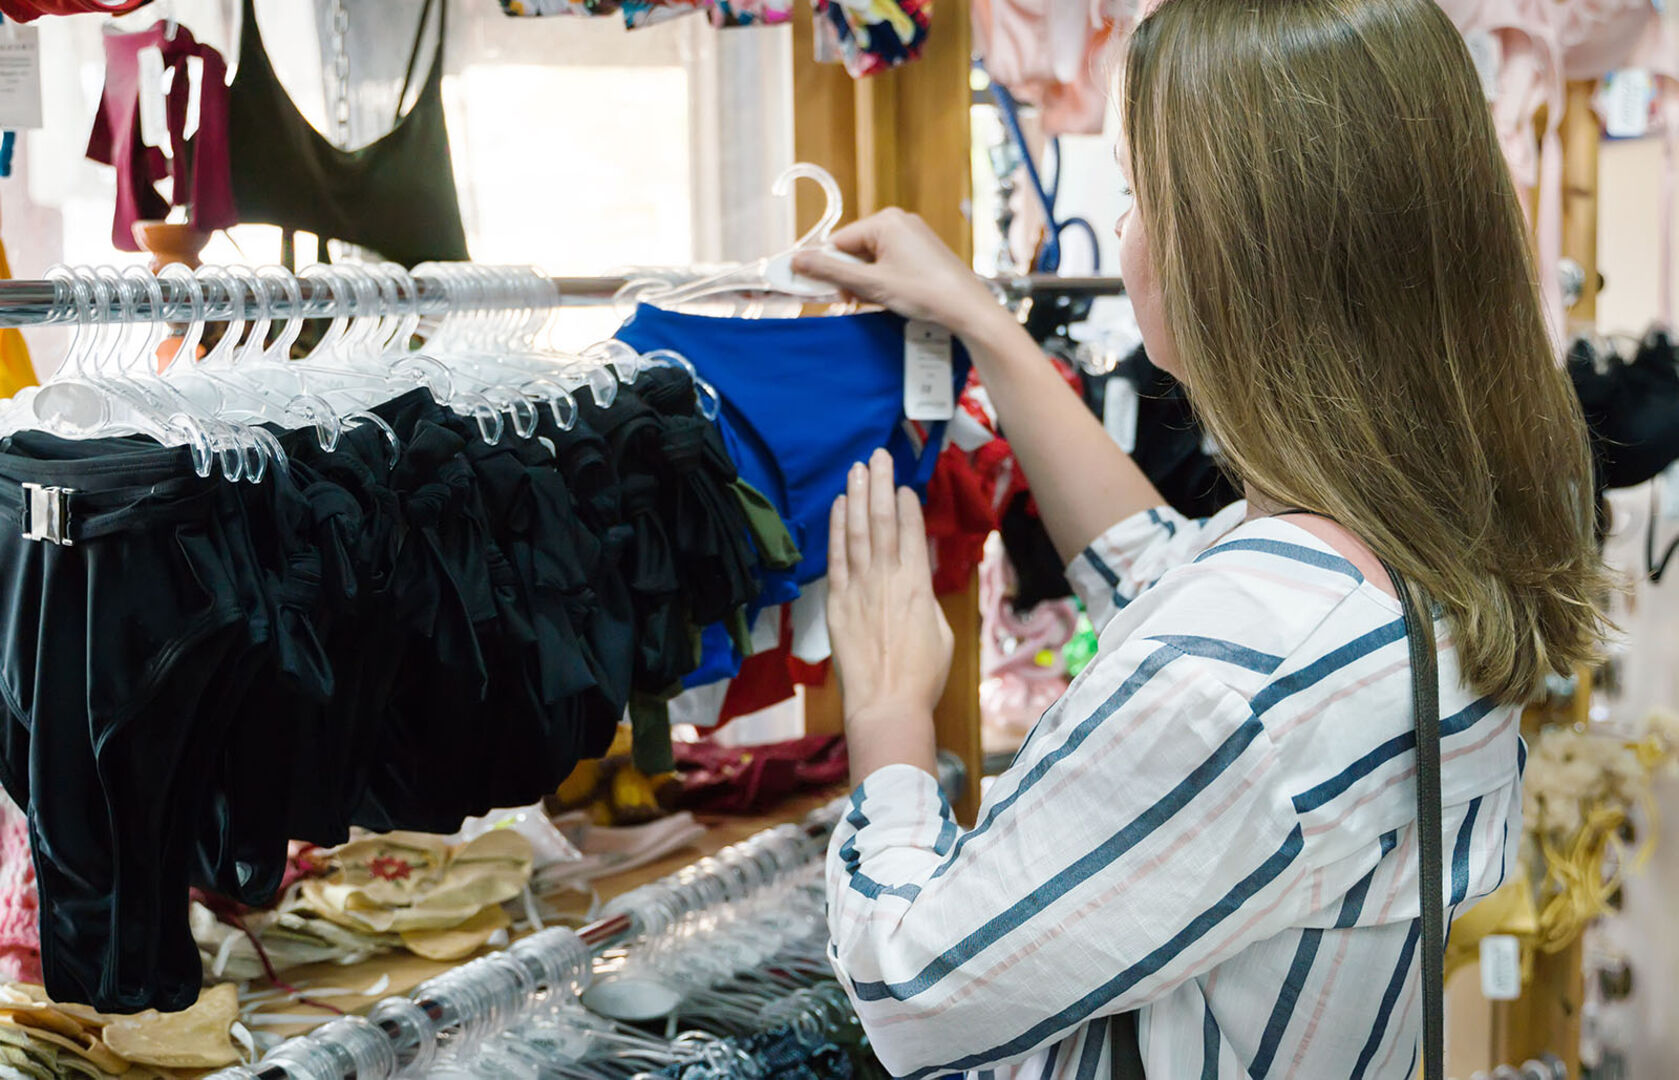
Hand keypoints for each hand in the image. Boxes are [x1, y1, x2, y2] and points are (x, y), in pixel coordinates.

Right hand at [792, 209, 1006, 338]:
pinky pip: (888, 261)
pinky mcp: (921, 251)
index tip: (816, 289)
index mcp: (885, 221)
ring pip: (871, 259)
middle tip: (850, 302)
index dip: (827, 268)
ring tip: (874, 301)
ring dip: (864, 282)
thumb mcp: (871, 285)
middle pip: (854, 249)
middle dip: (848, 277)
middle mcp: (899, 221)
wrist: (967, 308)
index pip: (839, 241)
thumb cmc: (924, 292)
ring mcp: (912, 235)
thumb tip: (797, 261)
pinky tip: (888, 297)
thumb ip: (831, 272)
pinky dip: (881, 280)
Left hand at [828, 449, 952, 781]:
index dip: (907, 504)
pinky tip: (839, 506)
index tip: (903, 484)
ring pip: (859, 531)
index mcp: (919, 585)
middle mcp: (888, 579)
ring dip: (858, 496)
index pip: (911, 532)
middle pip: (883, 521)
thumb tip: (915, 585)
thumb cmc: (922, 676)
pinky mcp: (838, 603)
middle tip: (880, 456)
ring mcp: (860, 589)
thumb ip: (925, 601)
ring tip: (859, 468)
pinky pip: (837, 557)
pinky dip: (837, 528)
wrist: (887, 704)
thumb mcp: (940, 632)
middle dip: (881, 485)